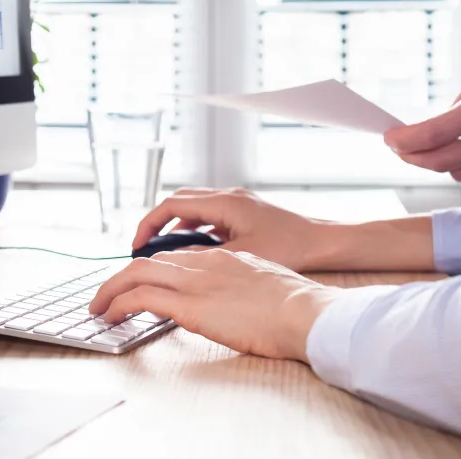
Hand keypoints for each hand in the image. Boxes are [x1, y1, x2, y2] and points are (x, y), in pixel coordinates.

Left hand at [90, 250, 339, 360]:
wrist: (305, 312)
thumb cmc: (296, 308)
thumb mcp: (264, 287)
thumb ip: (241, 288)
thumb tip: (233, 304)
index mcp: (223, 259)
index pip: (175, 257)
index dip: (151, 269)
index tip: (138, 283)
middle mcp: (204, 263)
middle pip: (149, 261)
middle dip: (122, 277)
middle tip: (107, 294)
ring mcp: (195, 282)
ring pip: (136, 274)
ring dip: (111, 290)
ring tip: (98, 307)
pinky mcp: (189, 305)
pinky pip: (140, 298)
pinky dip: (119, 304)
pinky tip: (110, 316)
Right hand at [132, 189, 320, 271]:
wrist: (324, 242)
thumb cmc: (290, 248)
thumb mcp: (239, 256)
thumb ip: (203, 257)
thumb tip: (173, 263)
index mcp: (224, 203)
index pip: (172, 205)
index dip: (149, 225)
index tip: (137, 246)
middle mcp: (228, 196)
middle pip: (179, 202)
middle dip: (158, 224)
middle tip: (144, 248)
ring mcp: (238, 203)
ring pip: (195, 209)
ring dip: (177, 227)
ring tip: (166, 254)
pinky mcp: (246, 213)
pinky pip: (210, 216)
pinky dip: (196, 230)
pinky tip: (196, 252)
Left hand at [384, 51, 460, 182]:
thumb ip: (453, 110)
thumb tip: (427, 132)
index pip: (431, 136)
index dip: (403, 142)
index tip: (390, 139)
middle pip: (439, 162)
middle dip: (412, 157)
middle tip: (401, 150)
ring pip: (459, 172)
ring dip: (442, 161)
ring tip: (439, 145)